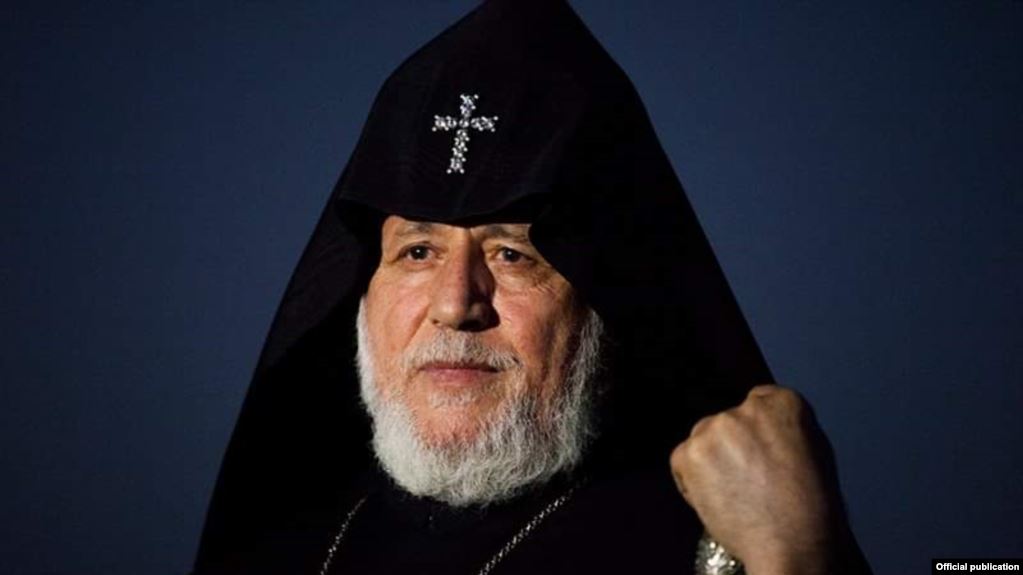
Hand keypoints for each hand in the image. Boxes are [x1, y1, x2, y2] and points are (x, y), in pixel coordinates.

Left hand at [670, 385, 840, 574]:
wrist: (791, 542)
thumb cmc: (810, 507)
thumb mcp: (813, 451)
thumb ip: (785, 430)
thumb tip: (766, 430)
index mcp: (782, 403)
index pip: (759, 400)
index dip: (756, 430)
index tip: (758, 448)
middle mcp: (744, 410)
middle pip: (728, 421)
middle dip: (732, 446)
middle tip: (747, 478)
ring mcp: (714, 430)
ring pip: (704, 439)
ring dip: (712, 460)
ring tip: (734, 492)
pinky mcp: (689, 454)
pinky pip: (683, 461)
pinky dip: (692, 480)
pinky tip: (718, 499)